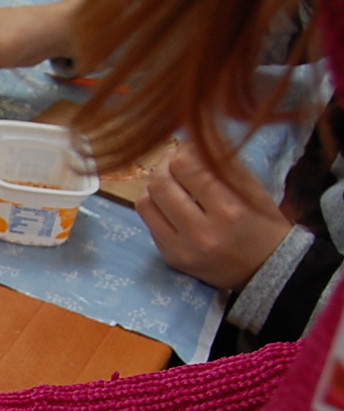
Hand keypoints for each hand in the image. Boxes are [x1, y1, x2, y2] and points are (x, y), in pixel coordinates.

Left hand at [134, 142, 293, 289]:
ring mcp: (181, 248)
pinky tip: (168, 201)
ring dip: (154, 184)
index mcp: (229, 210)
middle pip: (160, 184)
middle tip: (174, 160)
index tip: (188, 146)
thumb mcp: (252, 190)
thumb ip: (221, 165)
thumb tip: (188, 141)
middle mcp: (201, 232)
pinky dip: (155, 205)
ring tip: (168, 179)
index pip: (187, 167)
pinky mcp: (170, 257)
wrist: (265, 269)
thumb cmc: (262, 223)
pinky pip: (149, 222)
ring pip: (145, 203)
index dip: (183, 150)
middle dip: (164, 164)